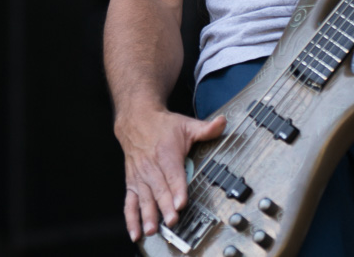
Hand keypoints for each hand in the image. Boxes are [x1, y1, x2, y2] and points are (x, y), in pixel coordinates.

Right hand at [117, 106, 226, 241]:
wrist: (136, 121)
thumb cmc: (162, 126)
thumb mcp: (186, 125)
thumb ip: (206, 128)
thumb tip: (223, 123)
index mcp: (166, 153)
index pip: (173, 174)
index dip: (177, 189)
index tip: (181, 202)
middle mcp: (151, 166)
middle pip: (159, 189)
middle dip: (165, 206)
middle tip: (172, 220)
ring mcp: (141, 177)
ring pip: (144, 198)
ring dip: (148, 214)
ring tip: (153, 229)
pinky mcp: (132, 184)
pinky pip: (130, 203)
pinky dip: (131, 218)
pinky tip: (136, 232)